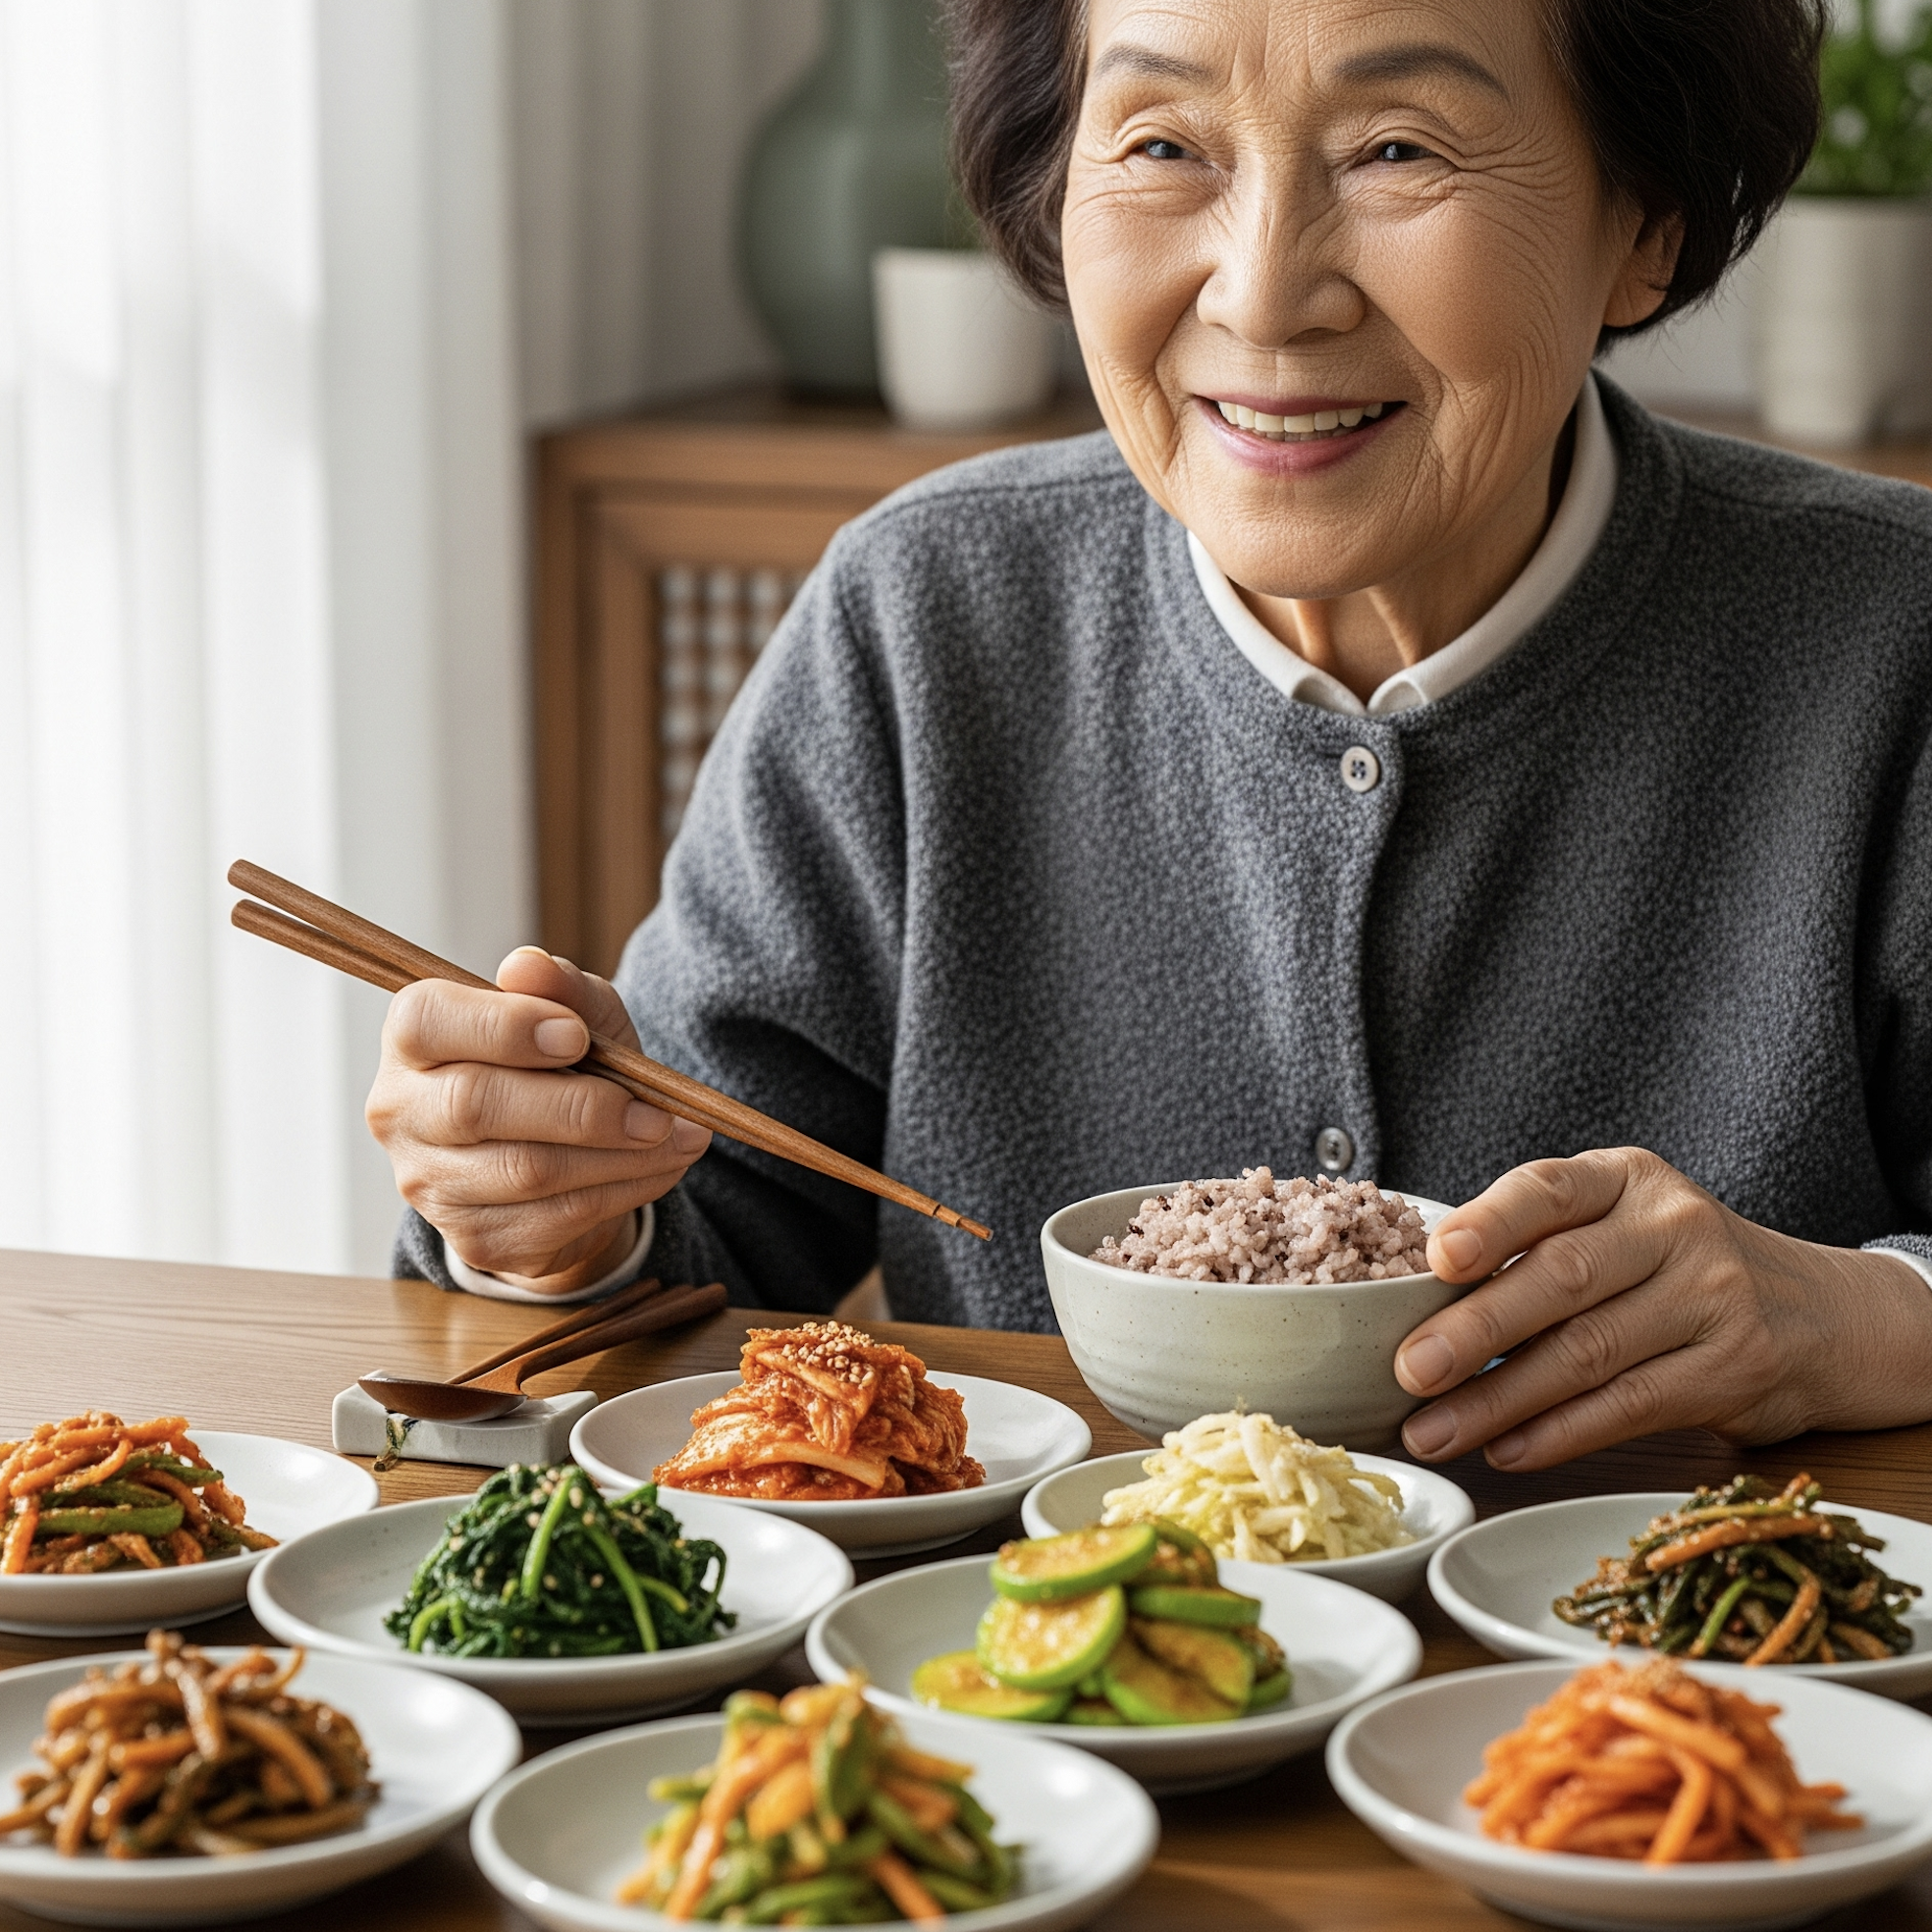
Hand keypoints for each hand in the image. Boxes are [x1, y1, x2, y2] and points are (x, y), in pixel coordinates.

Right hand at [366, 948, 710, 1295]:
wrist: (568, 1153)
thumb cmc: (562, 1065)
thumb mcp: (577, 1014)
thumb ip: (560, 988)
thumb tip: (526, 965)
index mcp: (413, 1037)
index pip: (427, 1022)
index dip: (503, 1027)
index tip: (576, 1036)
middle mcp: (402, 1111)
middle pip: (475, 1105)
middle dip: (581, 1107)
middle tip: (653, 1108)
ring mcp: (430, 1183)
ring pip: (527, 1170)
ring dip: (620, 1155)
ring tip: (678, 1136)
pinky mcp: (474, 1238)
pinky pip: (555, 1217)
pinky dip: (623, 1190)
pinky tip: (661, 1167)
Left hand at [1392, 1148, 1931, 1470]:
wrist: (1820, 1314)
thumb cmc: (1676, 1268)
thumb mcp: (1619, 1226)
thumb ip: (1539, 1247)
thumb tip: (1416, 1303)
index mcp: (1625, 1179)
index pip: (1547, 1189)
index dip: (1490, 1223)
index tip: (1436, 1258)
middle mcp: (1672, 1227)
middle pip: (1561, 1279)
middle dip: (1475, 1331)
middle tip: (1408, 1370)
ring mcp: (1711, 1296)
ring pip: (1588, 1352)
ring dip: (1499, 1401)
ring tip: (1433, 1430)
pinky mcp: (1733, 1368)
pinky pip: (1630, 1405)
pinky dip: (1559, 1433)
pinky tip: (1506, 1450)